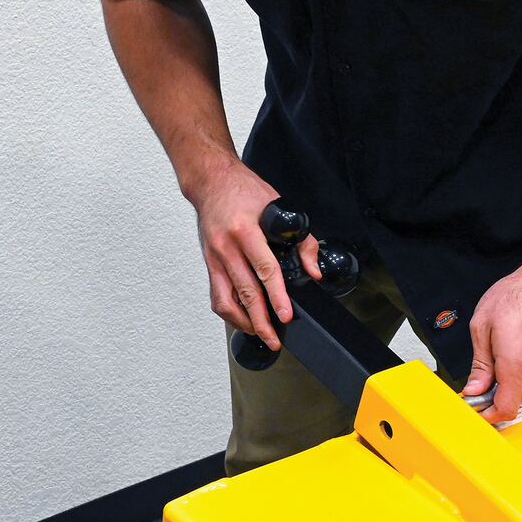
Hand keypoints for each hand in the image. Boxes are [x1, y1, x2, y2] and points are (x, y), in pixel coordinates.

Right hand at [191, 160, 320, 349]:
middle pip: (245, 292)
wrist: (212, 182)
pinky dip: (230, 312)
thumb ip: (302, 241)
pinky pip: (217, 295)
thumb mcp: (280, 207)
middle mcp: (226, 247)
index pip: (265, 270)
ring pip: (226, 300)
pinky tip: (243, 320)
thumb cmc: (245, 192)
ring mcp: (214, 257)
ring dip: (243, 322)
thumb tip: (313, 272)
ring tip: (260, 334)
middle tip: (274, 339)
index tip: (286, 315)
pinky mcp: (208, 263)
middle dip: (261, 320)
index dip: (277, 296)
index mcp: (246, 231)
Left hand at [462, 262, 521, 424]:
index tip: (475, 409)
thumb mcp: (483, 326)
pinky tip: (509, 351)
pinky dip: (517, 372)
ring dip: (505, 382)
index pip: (504, 409)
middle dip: (492, 397)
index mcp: (515, 364)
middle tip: (476, 383)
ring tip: (494, 356)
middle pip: (511, 401)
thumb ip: (479, 365)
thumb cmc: (520, 295)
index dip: (487, 415)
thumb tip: (474, 388)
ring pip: (520, 389)